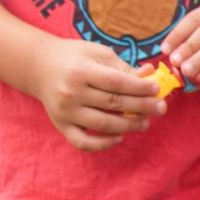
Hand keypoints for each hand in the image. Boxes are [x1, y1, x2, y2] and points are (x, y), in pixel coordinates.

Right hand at [25, 39, 161, 151]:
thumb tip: (150, 74)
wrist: (38, 66)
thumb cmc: (74, 57)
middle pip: (113, 104)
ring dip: (128, 126)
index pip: (116, 83)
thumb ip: (123, 67)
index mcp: (81, 71)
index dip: (140, 87)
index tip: (157, 89)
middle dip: (142, 107)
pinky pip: (82, 142)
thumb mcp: (98, 54)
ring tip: (145, 123)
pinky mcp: (61, 125)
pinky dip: (101, 144)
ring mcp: (65, 112)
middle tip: (161, 108)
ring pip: (102, 124)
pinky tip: (119, 137)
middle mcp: (71, 93)